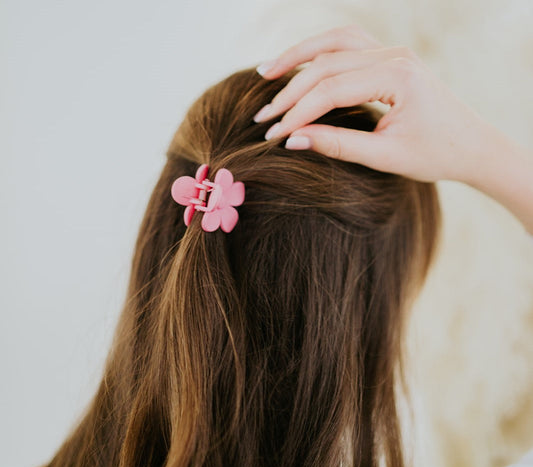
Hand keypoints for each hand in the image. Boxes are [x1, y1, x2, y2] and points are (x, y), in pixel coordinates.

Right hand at [253, 25, 505, 185]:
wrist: (470, 146)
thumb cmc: (435, 154)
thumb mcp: (385, 156)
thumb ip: (337, 145)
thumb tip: (292, 140)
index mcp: (397, 77)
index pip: (331, 90)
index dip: (297, 113)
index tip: (273, 135)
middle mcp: (394, 55)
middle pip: (326, 64)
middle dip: (290, 91)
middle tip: (263, 117)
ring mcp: (392, 52)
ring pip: (333, 43)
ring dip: (298, 57)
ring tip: (266, 73)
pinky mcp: (389, 58)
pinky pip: (346, 44)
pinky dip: (318, 53)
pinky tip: (298, 65)